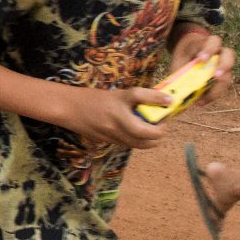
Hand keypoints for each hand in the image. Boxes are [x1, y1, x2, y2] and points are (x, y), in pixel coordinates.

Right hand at [48, 86, 170, 149]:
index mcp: (123, 119)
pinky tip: (134, 127)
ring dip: (149, 139)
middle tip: (160, 122)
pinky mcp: (108, 143)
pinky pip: (128, 144)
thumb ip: (146, 96)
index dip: (163, 126)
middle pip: (148, 143)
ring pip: (139, 146)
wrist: (70, 109)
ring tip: (150, 125)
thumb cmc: (96, 98)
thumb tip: (169, 99)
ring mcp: (113, 140)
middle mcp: (119, 132)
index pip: (151, 131)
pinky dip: (137, 138)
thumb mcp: (122, 93)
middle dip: (159, 134)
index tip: (166, 115)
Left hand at [169, 30, 235, 107]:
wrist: (189, 53)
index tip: (201, 59)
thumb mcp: (179, 59)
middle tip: (216, 76)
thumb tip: (175, 89)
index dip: (209, 50)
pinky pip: (222, 87)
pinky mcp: (223, 78)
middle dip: (224, 66)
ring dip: (218, 88)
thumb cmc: (184, 55)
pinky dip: (212, 95)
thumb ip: (180, 70)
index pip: (213, 42)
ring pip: (229, 75)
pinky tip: (201, 101)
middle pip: (229, 55)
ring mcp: (224, 66)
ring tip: (203, 99)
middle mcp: (220, 53)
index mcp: (208, 43)